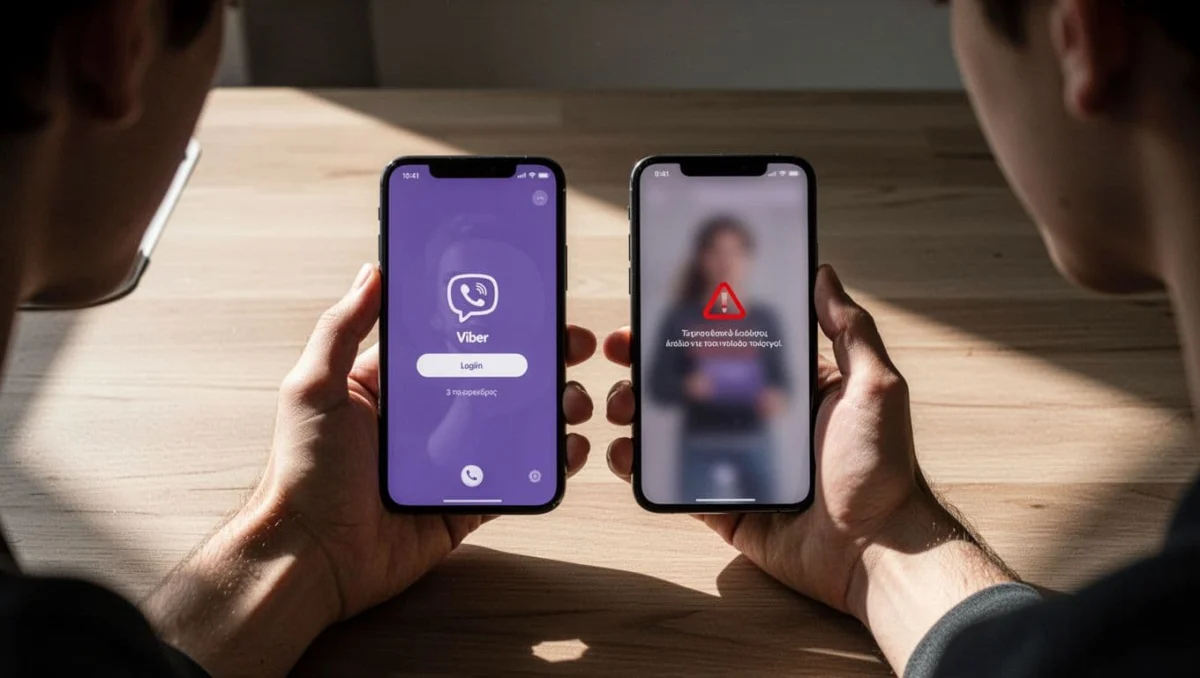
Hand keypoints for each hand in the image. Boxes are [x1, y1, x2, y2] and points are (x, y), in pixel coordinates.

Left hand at [146, 264, 595, 676]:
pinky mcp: (466, 503)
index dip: (492, 319)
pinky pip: (516, 478)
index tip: (528, 300)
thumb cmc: (302, 473)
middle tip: (572, 346)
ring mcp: (450, 461)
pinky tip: (570, 448)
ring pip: (515, 426)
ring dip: (552, 409)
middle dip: (539, 360)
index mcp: (393, 385)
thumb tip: (372, 271)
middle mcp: (426, 418)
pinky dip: (548, 464)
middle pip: (496, 378)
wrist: (313, 558)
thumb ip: (342, 328)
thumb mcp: (315, 388)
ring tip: (574, 400)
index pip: (452, 340)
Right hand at [604, 265, 1013, 671]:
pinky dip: (643, 468)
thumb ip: (849, 329)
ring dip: (639, 411)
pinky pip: (674, 482)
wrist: (877, 551)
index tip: (660, 306)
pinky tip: (625, 451)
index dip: (695, 326)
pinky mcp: (725, 505)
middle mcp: (761, 421)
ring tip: (620, 404)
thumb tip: (824, 273)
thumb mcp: (874, 387)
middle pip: (694, 383)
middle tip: (621, 353)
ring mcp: (739, 463)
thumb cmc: (882, 469)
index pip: (734, 346)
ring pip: (676, 429)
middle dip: (652, 365)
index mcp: (793, 389)